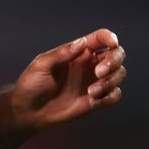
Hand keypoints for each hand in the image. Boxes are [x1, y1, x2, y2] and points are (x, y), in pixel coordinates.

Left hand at [10, 28, 125, 131]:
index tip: (112, 44)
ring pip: (119, 74)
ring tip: (91, 91)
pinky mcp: (96, 100)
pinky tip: (92, 100)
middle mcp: (89, 64)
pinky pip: (115, 95)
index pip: (100, 38)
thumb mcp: (42, 65)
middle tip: (99, 72)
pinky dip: (109, 96)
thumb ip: (61, 54)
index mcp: (78, 52)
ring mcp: (94, 82)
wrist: (29, 111)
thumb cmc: (32, 84)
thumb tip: (82, 42)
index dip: (109, 38)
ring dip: (111, 81)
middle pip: (116, 54)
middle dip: (114, 61)